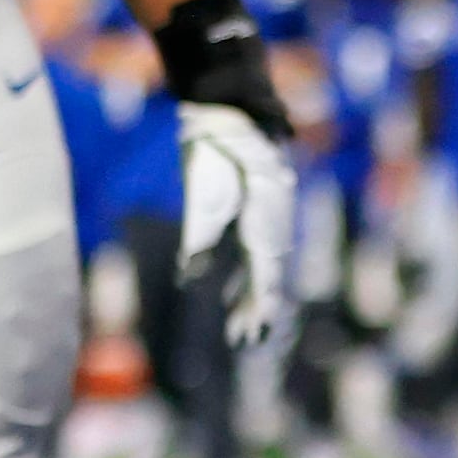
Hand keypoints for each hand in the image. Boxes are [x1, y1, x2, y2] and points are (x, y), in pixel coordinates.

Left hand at [176, 103, 296, 352]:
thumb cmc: (218, 156)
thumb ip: (199, 238)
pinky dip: (241, 274)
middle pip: (266, 279)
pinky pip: (250, 252)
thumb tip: (187, 277)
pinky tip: (226, 287)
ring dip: (248, 296)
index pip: (266, 279)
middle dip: (254, 310)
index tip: (251, 336)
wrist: (233, 115)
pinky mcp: (252, 215)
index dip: (259, 310)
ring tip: (239, 325)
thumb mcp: (204, 197)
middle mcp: (270, 230)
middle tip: (243, 341)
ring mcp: (264, 222)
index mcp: (265, 229)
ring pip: (259, 268)